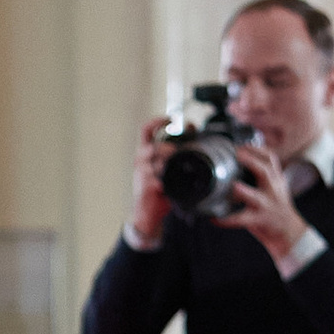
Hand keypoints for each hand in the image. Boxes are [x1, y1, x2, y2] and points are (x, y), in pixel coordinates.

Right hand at [129, 117, 173, 245]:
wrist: (147, 213)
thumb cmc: (158, 190)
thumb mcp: (166, 167)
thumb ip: (176, 151)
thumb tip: (192, 132)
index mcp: (146, 153)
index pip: (146, 130)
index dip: (158, 121)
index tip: (172, 119)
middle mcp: (141, 160)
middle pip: (155, 145)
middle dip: (171, 149)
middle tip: (181, 155)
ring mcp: (142, 172)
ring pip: (158, 159)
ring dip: (169, 162)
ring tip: (174, 171)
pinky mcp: (146, 184)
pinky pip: (159, 176)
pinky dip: (166, 179)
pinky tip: (168, 185)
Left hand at [214, 137, 309, 263]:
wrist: (289, 230)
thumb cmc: (275, 205)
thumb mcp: (274, 186)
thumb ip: (261, 173)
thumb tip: (240, 156)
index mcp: (274, 179)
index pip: (270, 158)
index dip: (257, 149)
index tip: (241, 145)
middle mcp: (272, 189)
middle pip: (266, 172)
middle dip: (252, 162)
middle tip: (237, 155)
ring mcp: (266, 205)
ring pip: (255, 197)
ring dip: (243, 191)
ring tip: (233, 186)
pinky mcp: (259, 220)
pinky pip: (242, 220)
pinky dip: (227, 220)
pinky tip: (214, 218)